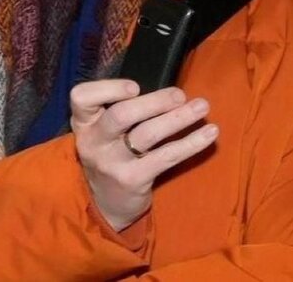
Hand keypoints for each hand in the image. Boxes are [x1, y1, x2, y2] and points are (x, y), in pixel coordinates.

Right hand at [69, 80, 218, 230]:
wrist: (105, 205)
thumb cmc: (110, 156)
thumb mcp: (101, 133)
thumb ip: (120, 111)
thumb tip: (165, 92)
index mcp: (84, 124)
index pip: (82, 97)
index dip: (108, 88)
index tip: (136, 87)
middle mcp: (94, 141)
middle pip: (121, 114)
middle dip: (154, 102)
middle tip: (180, 95)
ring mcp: (112, 162)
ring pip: (147, 134)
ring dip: (178, 118)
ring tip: (202, 107)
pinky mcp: (134, 179)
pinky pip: (166, 157)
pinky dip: (191, 143)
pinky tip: (210, 133)